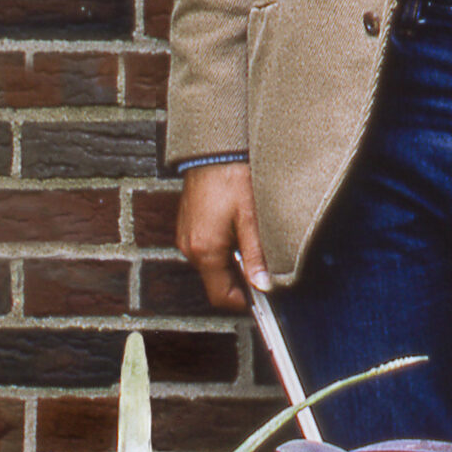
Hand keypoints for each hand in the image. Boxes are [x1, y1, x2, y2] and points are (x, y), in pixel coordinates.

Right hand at [174, 161, 268, 311]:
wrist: (213, 149)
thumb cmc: (231, 178)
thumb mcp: (251, 219)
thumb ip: (256, 255)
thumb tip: (263, 284)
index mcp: (204, 250)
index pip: (220, 295)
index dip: (242, 302)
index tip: (262, 299)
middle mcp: (189, 247)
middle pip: (216, 280)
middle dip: (240, 280)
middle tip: (265, 269)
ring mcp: (186, 236)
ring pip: (212, 265)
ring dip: (232, 262)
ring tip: (253, 243)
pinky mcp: (187, 226)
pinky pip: (205, 248)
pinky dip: (223, 249)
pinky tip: (239, 230)